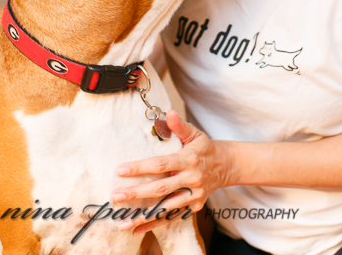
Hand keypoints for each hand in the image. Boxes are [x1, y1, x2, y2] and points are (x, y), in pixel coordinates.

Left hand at [111, 110, 232, 235]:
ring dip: (142, 216)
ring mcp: (193, 195)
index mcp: (189, 160)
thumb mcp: (195, 134)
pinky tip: (136, 229)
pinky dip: (153, 225)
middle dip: (136, 193)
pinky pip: (171, 217)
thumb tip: (168, 112)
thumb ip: (180, 126)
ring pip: (165, 208)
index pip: (161, 164)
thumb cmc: (204, 148)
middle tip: (116, 196)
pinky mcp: (193, 207)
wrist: (225, 166)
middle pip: (160, 188)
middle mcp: (191, 179)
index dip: (140, 167)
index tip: (121, 170)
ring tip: (121, 221)